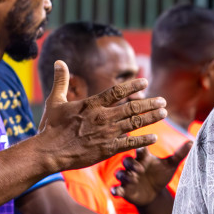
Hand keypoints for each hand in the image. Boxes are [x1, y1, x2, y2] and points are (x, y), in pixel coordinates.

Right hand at [36, 61, 167, 170]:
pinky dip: (143, 140)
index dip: (132, 85)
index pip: (117, 91)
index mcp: (92, 104)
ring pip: (134, 124)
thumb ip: (61, 80)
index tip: (145, 81)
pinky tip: (153, 137)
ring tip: (164, 114)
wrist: (49, 152)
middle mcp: (102, 117)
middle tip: (163, 101)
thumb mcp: (54, 100)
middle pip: (132, 108)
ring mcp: (106, 134)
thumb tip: (59, 61)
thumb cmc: (51, 127)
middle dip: (150, 104)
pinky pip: (129, 144)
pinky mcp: (106, 149)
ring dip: (151, 118)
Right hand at [112, 142, 190, 207]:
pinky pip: (116, 189)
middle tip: (140, 169)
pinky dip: (115, 190)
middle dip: (131, 164)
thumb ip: (179, 154)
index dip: (139, 149)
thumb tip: (192, 142)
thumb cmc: (160, 175)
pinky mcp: (124, 190)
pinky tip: (117, 192)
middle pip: (126, 160)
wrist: (154, 193)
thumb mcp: (170, 165)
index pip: (139, 150)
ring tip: (133, 179)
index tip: (141, 149)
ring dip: (125, 176)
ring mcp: (127, 178)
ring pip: (120, 174)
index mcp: (143, 157)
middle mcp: (133, 166)